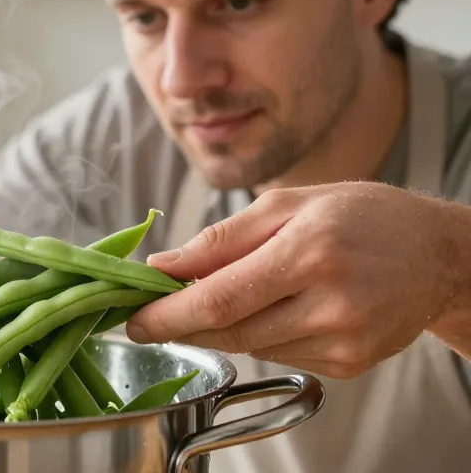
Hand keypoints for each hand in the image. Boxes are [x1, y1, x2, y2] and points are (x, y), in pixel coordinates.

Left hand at [126, 181, 470, 377]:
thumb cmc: (361, 216)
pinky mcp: (351, 364)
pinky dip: (262, 335)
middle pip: (229, 331)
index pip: (218, 298)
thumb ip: (220, 238)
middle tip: (149, 316)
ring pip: (251, 346)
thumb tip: (161, 267)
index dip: (167, 315)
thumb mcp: (287, 204)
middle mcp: (330, 302)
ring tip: (232, 294)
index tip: (131, 321)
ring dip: (223, 327)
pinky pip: (280, 356)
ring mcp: (344, 341)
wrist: (438, 254)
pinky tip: (279, 308)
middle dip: (181, 325)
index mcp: (309, 251)